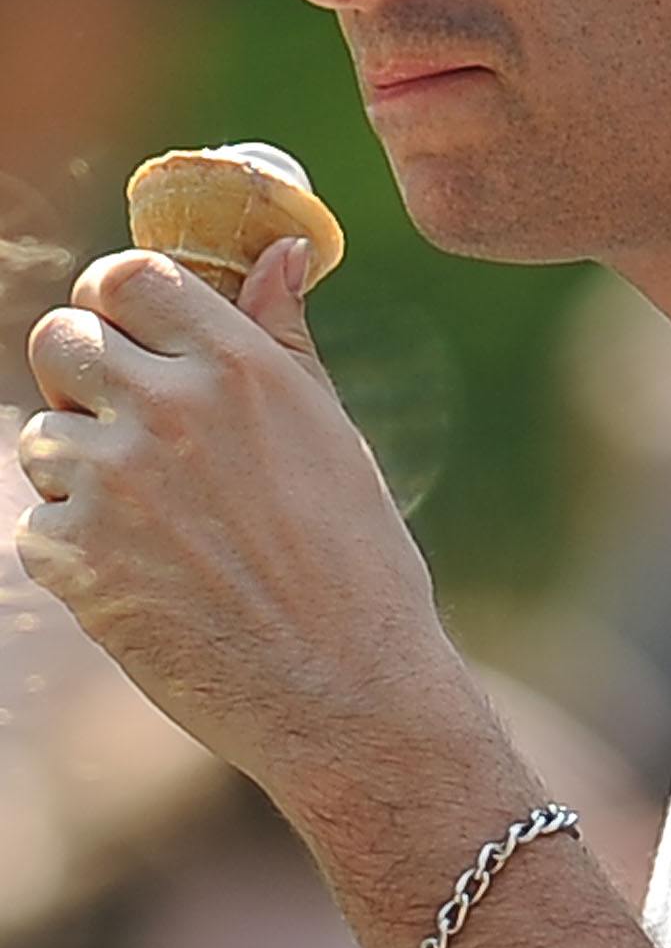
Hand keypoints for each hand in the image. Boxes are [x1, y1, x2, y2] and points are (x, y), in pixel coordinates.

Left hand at [15, 238, 458, 796]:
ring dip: (77, 475)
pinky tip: (144, 582)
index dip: (117, 302)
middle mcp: (171, 410)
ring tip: (153, 528)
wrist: (347, 696)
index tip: (128, 335)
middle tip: (123, 431)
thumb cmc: (357, 568)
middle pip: (60, 339)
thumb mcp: (331, 437)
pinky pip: (36, 523)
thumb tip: (281, 251)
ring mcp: (116, 483)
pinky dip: (75, 553)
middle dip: (81, 378)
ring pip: (40, 438)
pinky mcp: (76, 556)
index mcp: (240, 368)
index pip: (129, 276)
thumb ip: (282, 338)